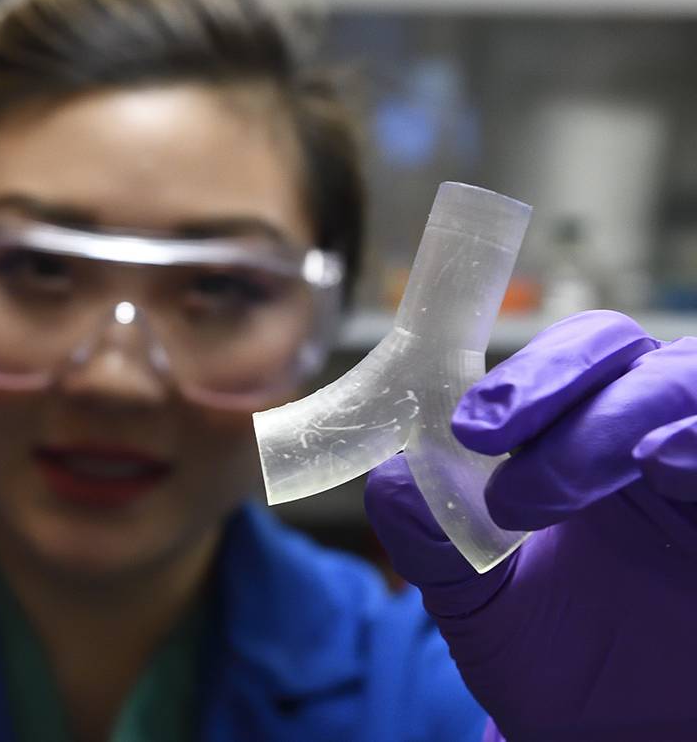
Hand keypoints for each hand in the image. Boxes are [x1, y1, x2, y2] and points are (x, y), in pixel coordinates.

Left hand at [364, 311, 696, 740]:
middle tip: (490, 438)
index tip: (469, 423)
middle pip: (631, 359)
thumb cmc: (552, 654)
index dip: (529, 373)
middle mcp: (656, 442)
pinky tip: (664, 463)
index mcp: (586, 439)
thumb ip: (426, 535)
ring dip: (621, 416)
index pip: (573, 361)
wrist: (609, 736)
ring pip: (688, 387)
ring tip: (562, 475)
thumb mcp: (472, 599)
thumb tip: (394, 479)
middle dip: (560, 384)